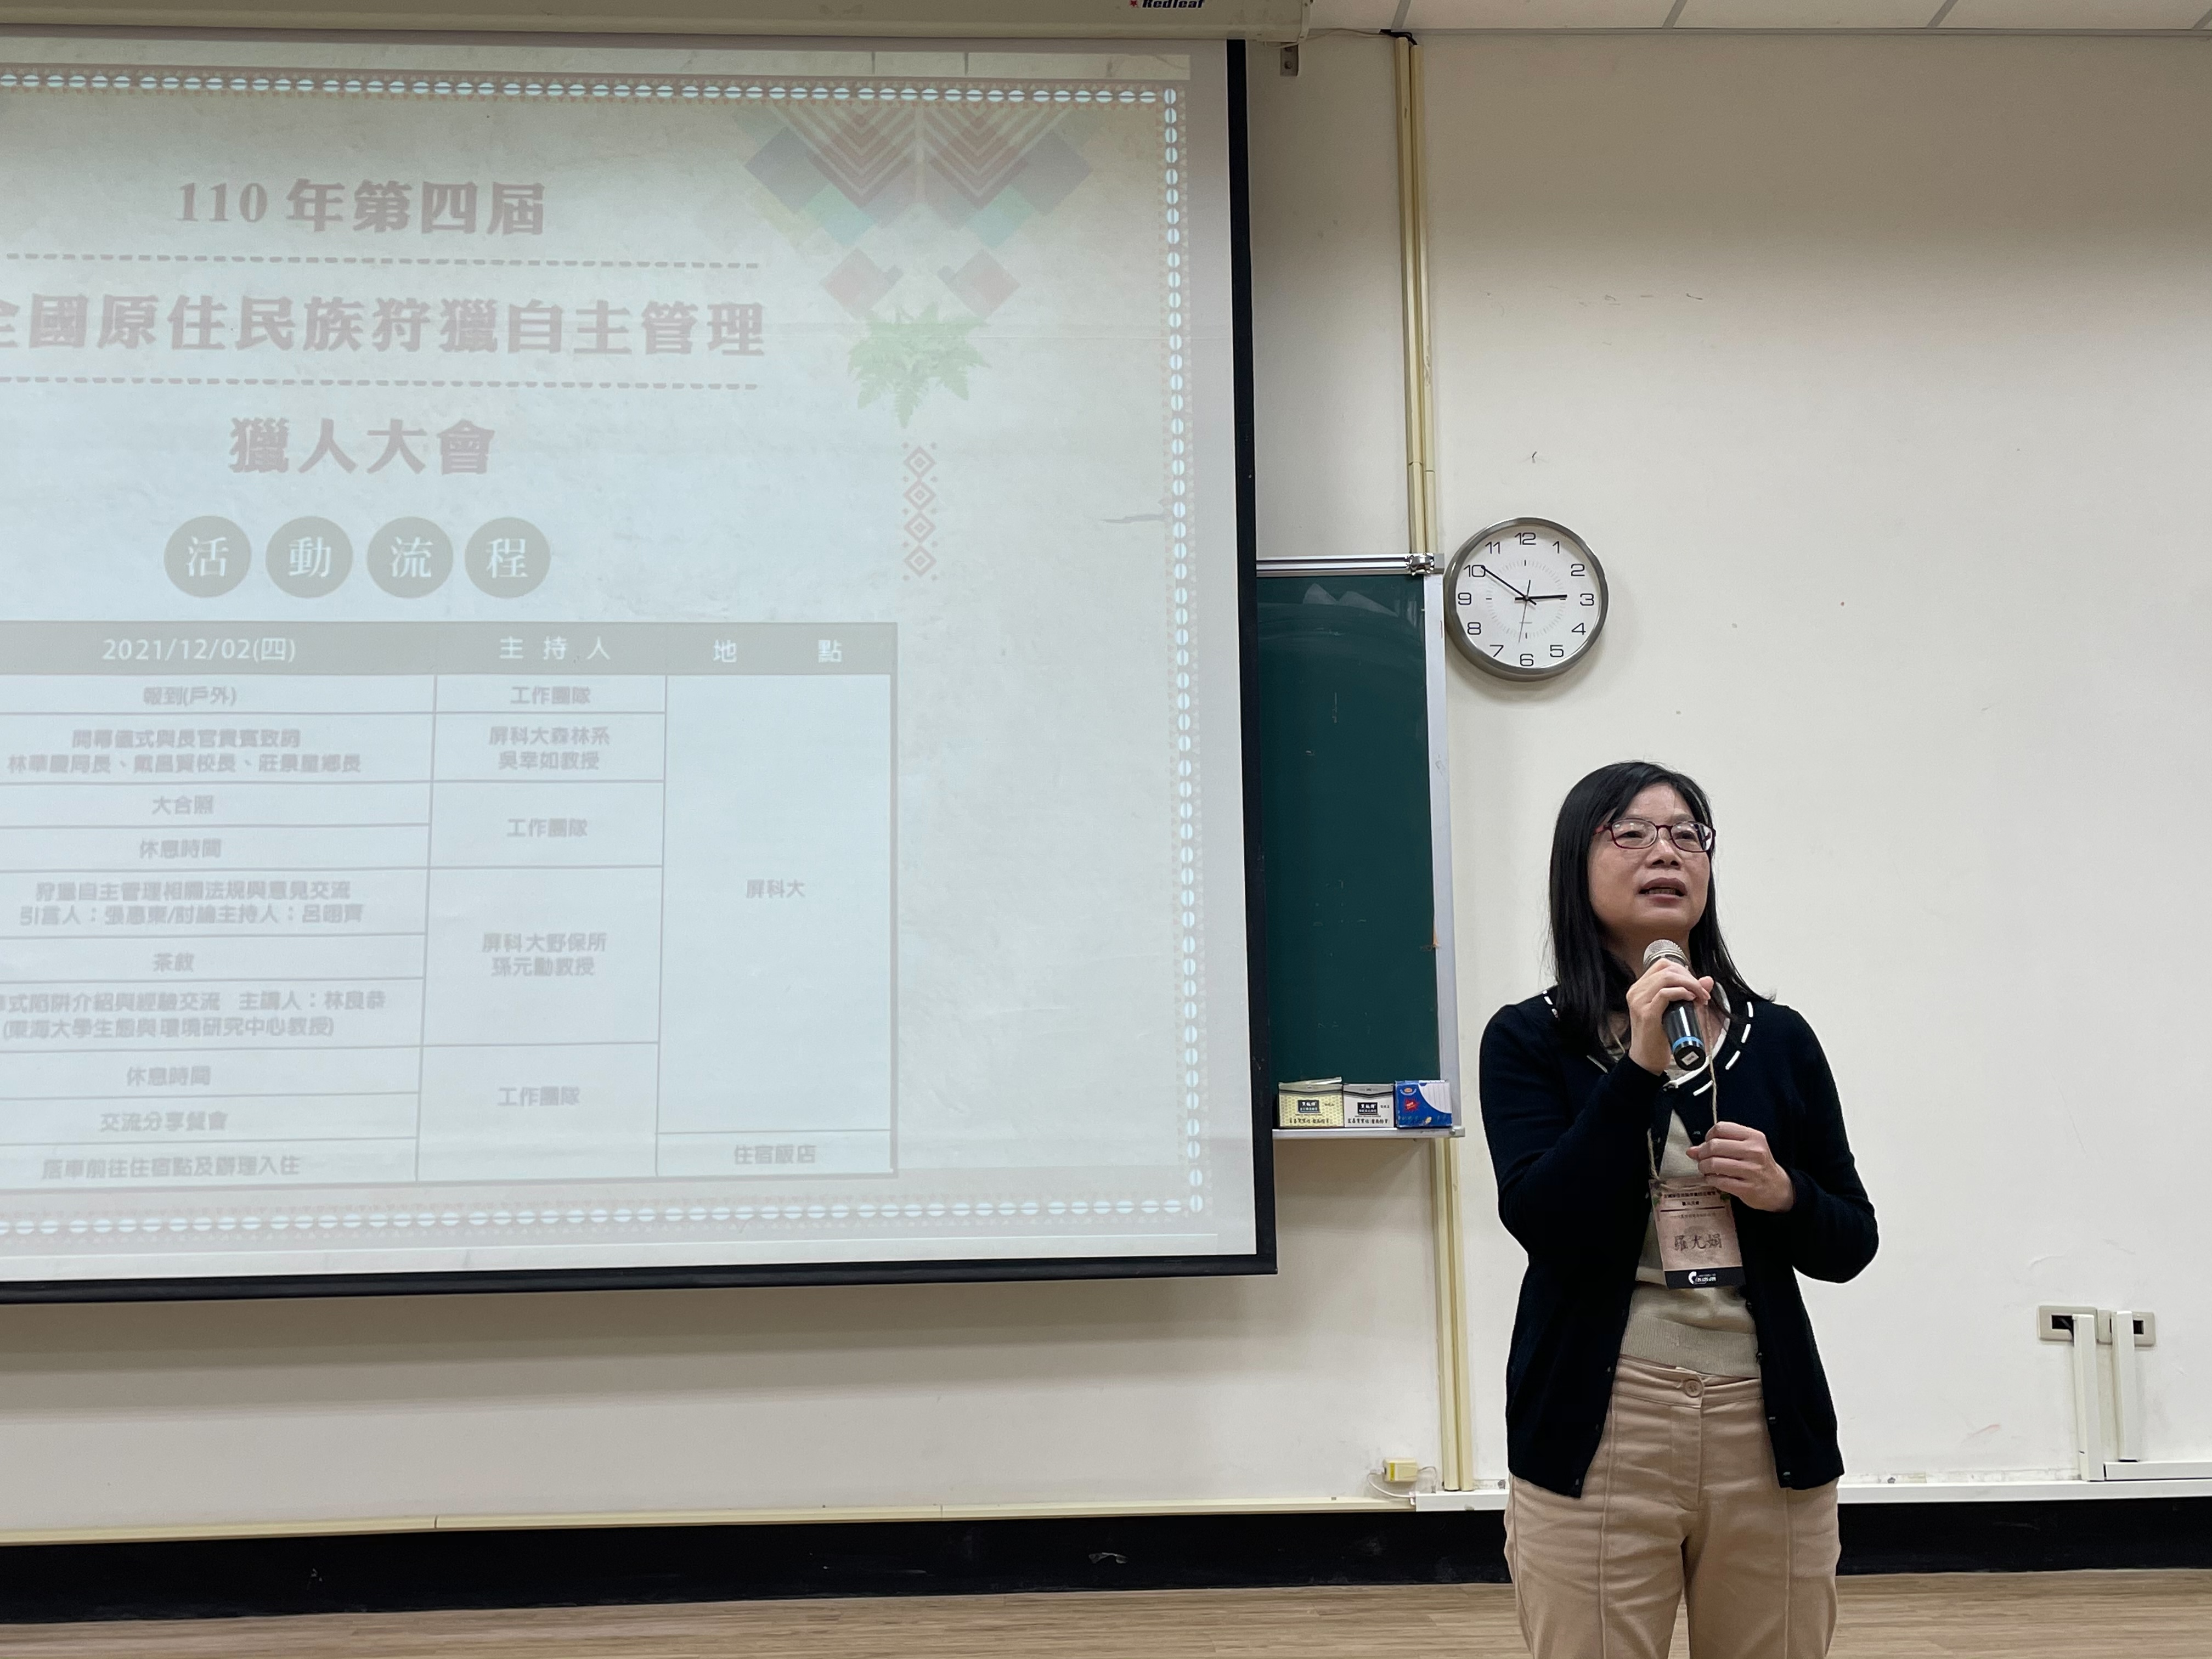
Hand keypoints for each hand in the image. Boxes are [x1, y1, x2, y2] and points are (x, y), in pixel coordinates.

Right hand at [1625, 956, 1710, 1075]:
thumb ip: (1688, 994)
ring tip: (1699, 995)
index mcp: (1640, 988)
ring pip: (1666, 978)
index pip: (1662, 964)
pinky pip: (1664, 994)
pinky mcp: (1647, 1014)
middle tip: (1702, 991)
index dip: (1683, 970)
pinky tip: (1690, 998)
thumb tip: (1707, 981)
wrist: (1646, 1059)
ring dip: (1689, 984)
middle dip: (1690, 977)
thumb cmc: (1657, 1036)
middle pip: (1667, 969)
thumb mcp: (1673, 1011)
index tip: (1695, 983)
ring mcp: (1639, 1002)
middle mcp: (1636, 992)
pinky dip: (1681, 993)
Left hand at [1687, 1122, 1795, 1211]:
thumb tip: (1691, 1150)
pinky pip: (1719, 1181)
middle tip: (1702, 1158)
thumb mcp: (1745, 1148)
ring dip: (1704, 1167)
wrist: (1778, 1188)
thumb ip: (1720, 1144)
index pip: (1721, 1128)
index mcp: (1754, 1136)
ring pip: (1714, 1164)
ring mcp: (1752, 1170)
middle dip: (1702, 1153)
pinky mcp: (1747, 1187)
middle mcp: (1754, 1151)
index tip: (1707, 1143)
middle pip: (1714, 1145)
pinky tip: (1713, 1179)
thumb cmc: (1757, 1165)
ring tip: (1706, 1169)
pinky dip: (1710, 1180)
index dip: (1708, 1136)